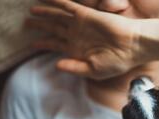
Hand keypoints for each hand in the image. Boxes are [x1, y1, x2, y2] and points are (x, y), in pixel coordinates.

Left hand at [27, 0, 142, 79]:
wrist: (132, 47)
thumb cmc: (116, 62)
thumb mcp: (94, 70)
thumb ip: (74, 68)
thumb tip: (56, 65)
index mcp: (78, 50)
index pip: (56, 46)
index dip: (43, 44)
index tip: (31, 45)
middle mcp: (77, 36)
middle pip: (54, 29)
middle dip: (40, 26)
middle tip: (26, 24)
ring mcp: (80, 25)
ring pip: (57, 17)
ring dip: (44, 13)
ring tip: (31, 11)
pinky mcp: (86, 15)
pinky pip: (68, 7)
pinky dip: (57, 3)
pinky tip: (45, 0)